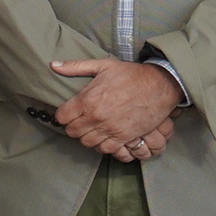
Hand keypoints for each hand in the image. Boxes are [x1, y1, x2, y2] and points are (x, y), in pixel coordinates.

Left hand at [52, 57, 181, 159]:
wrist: (161, 85)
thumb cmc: (131, 75)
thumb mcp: (103, 66)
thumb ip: (76, 67)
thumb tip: (54, 65)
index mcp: (88, 100)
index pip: (61, 117)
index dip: (63, 115)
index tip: (68, 112)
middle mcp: (97, 117)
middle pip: (72, 132)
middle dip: (73, 127)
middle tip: (80, 121)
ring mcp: (111, 129)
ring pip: (87, 143)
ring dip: (87, 137)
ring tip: (92, 129)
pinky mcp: (125, 137)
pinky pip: (106, 149)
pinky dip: (103, 145)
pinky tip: (104, 137)